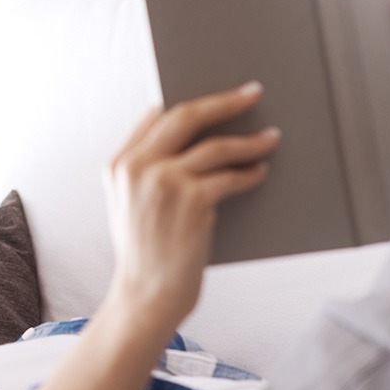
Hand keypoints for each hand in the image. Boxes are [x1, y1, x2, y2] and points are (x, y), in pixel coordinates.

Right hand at [103, 82, 278, 329]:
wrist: (146, 296)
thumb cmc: (144, 254)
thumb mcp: (127, 205)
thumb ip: (144, 170)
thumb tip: (191, 139)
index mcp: (118, 164)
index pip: (158, 116)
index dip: (192, 103)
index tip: (217, 96)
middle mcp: (137, 167)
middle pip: (187, 116)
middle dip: (225, 102)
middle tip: (253, 93)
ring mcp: (164, 182)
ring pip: (216, 145)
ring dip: (249, 141)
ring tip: (270, 138)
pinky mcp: (192, 200)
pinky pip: (230, 176)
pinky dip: (250, 174)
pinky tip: (260, 172)